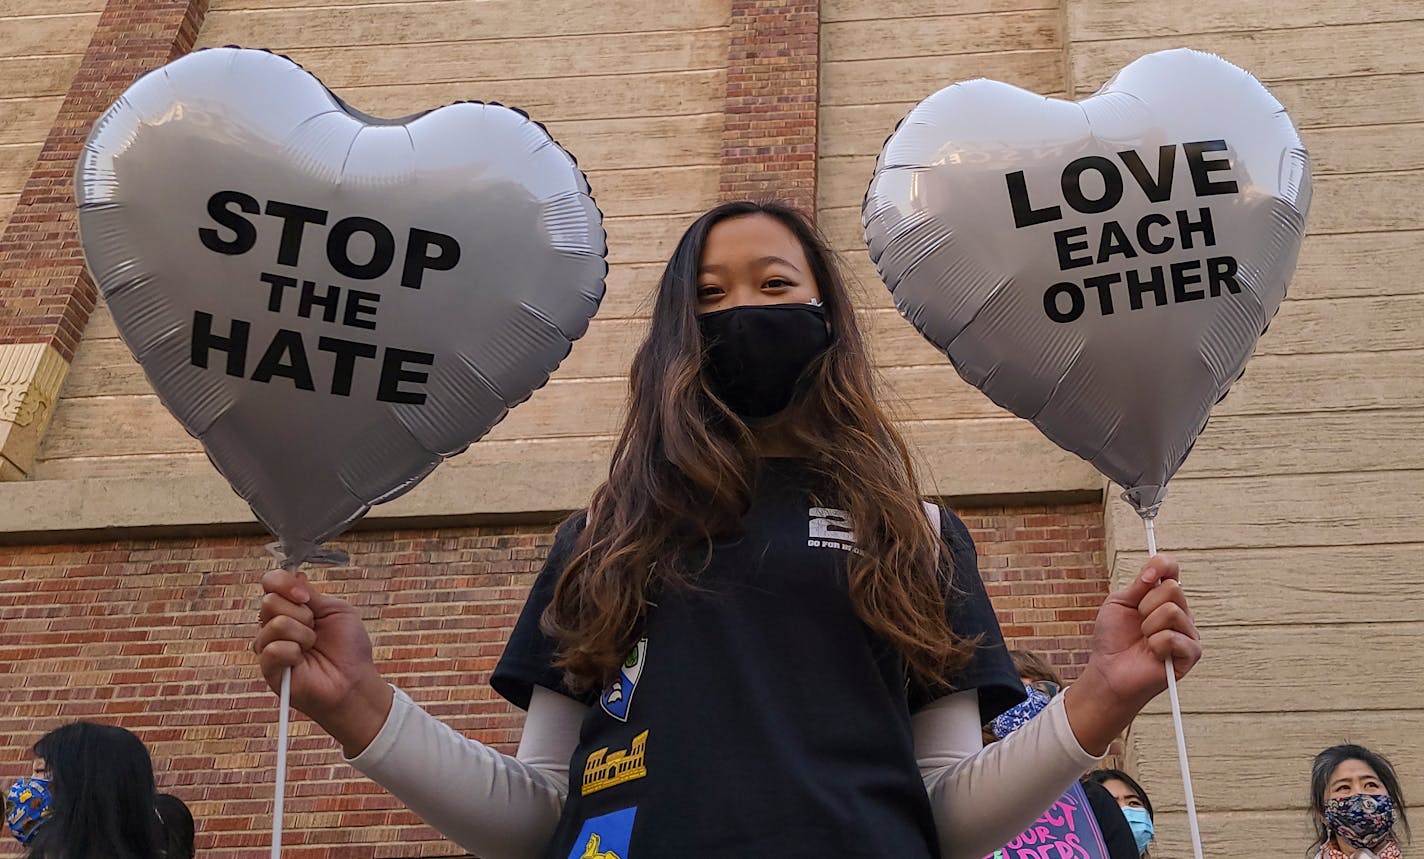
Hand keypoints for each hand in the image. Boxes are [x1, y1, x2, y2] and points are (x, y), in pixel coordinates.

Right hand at [254, 569, 392, 756]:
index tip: (307, 598)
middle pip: (270, 601)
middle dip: (302, 613)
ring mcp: (269, 647)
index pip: (271, 582)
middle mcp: (274, 625)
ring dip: (303, 634)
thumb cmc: (348, 648)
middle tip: (315, 629)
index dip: (285, 583)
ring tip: (312, 647)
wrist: (355, 681)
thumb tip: (293, 574)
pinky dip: (294, 652)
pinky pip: (273, 648)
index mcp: (290, 608)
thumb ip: (310, 593)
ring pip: (274, 623)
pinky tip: (302, 661)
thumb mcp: (335, 610)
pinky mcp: (269, 670)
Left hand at [1063, 555, 1201, 754]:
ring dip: (1148, 626)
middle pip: (1173, 588)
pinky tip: (1152, 653)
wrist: (1108, 671)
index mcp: (1162, 596)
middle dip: (1145, 605)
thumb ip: (1138, 586)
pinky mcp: (1191, 654)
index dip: (1160, 567)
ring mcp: (1188, 632)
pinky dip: (1155, 644)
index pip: (1172, 568)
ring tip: (1144, 639)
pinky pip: (1173, 637)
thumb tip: (1154, 570)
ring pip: (1172, 611)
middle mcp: (1180, 611)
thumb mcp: (1119, 604)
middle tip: (1138, 623)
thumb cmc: (1112, 639)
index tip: (1144, 578)